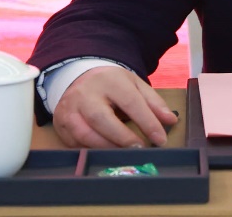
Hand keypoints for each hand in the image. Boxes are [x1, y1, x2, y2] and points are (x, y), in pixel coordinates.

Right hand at [52, 66, 178, 147]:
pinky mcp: (60, 124)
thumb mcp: (135, 85)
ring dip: (107, 148)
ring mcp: (69, 109)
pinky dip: (92, 151)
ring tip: (124, 154)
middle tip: (140, 149)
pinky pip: (75, 143)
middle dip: (122, 138)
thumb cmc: (112, 84)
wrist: (80, 78)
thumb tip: (171, 121)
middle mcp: (86, 93)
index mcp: (110, 80)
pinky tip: (105, 152)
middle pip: (101, 118)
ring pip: (85, 134)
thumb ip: (153, 103)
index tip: (160, 139)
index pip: (130, 102)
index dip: (147, 122)